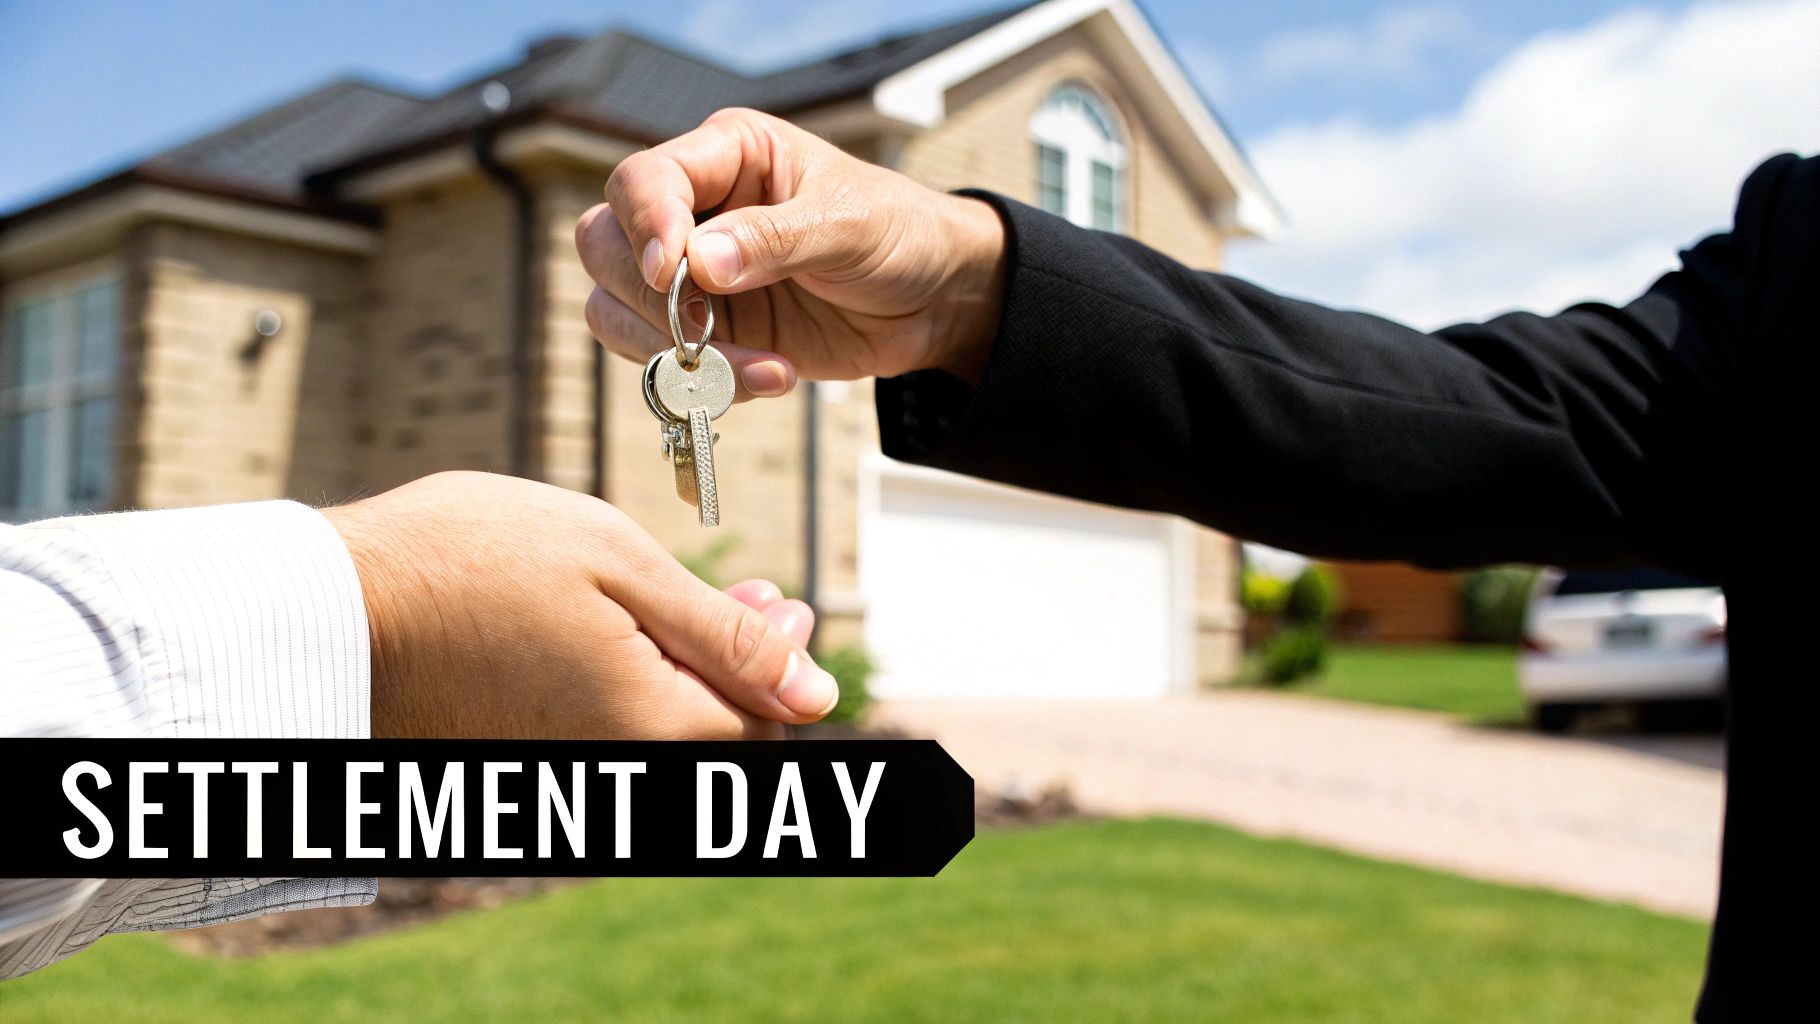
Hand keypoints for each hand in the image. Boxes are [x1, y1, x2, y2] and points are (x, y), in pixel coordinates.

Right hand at [320, 471, 837, 739]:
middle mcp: (613, 773)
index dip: (783, 655)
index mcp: (651, 727)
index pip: (765, 719)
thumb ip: (722, 631)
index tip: (775, 596)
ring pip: (661, 738)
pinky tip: (602, 636)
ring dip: (683, 676)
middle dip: (738, 666)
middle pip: (717, 738)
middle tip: (737, 594)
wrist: (323, 611)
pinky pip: (604, 739)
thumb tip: (815, 686)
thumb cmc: (467, 563)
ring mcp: (562, 776)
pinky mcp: (518, 766)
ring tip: (659, 604)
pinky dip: (625, 693)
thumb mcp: (618, 563)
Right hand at [575, 107, 1008, 396]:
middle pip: (604, 245)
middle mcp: (695, 211)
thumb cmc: (899, 234)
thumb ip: (775, 239)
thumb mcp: (848, 225)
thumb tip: (699, 262)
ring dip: (669, 352)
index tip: (673, 271)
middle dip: (645, 297)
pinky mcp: (706, 332)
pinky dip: (702, 382)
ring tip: (754, 368)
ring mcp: (693, 278)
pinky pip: (662, 362)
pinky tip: (769, 377)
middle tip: (702, 329)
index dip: (645, 224)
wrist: (933, 301)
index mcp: (727, 156)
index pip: (642, 179)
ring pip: (615, 310)